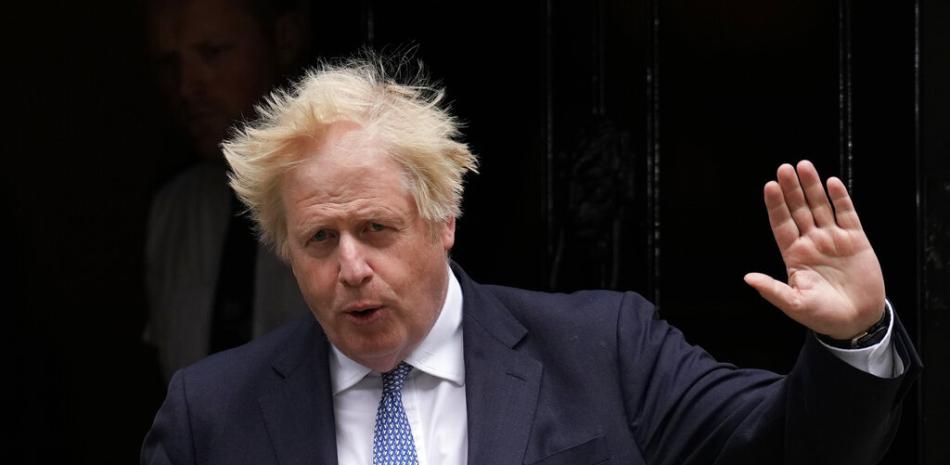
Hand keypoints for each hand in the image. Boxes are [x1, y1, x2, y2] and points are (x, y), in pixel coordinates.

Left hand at [744, 160, 885, 339]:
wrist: (857, 321)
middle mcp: (811, 242)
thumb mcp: (795, 305)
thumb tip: (748, 278)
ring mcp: (833, 239)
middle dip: (792, 189)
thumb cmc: (823, 315)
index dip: (776, 205)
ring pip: (821, 206)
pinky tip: (832, 182)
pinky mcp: (855, 240)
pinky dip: (840, 198)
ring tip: (804, 166)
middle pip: (799, 210)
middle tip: (784, 168)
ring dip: (813, 187)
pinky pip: (847, 214)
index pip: (781, 224)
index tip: (769, 186)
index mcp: (794, 255)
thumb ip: (773, 290)